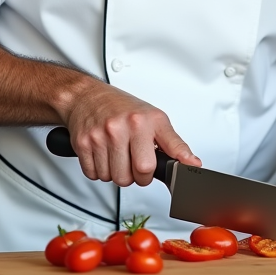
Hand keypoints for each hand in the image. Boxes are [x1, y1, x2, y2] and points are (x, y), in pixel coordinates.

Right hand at [59, 81, 200, 186]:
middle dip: (133, 175)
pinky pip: (93, 174)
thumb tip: (192, 163)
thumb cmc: (123, 108)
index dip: (150, 174)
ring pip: (111, 178)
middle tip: (133, 160)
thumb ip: (174, 144)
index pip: (148, 165)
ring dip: (115, 173)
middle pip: (129, 177)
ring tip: (117, 154)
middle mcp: (121, 127)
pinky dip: (98, 170)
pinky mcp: (83, 143)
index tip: (151, 171)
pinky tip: (103, 154)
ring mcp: (100, 136)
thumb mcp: (155, 120)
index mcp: (143, 122)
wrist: (88, 96)